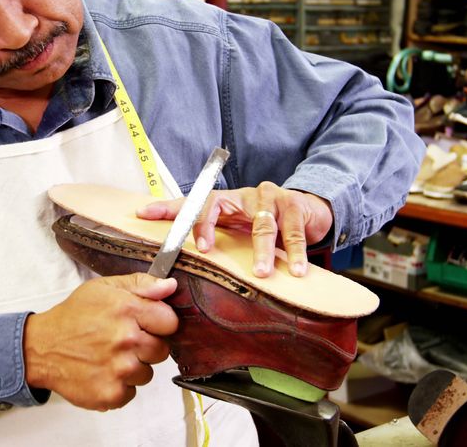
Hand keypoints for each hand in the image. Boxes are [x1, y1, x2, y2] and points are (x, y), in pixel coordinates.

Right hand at [22, 273, 177, 410]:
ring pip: (147, 373)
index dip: (160, 323)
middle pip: (162, 351)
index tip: (146, 324)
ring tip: (109, 356)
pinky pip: (131, 392)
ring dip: (133, 368)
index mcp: (127, 310)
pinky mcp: (111, 394)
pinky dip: (119, 386)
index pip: (170, 322)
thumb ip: (141, 284)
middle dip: (146, 346)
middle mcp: (126, 340)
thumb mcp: (104, 288)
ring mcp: (119, 370)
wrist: (41, 348)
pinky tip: (102, 372)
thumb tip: (170, 286)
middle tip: (122, 341)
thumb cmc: (73, 317)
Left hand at [136, 181, 332, 278]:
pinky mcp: (295, 205)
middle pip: (222, 207)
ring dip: (263, 250)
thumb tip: (160, 243)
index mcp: (226, 199)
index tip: (168, 229)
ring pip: (263, 223)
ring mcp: (271, 197)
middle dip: (210, 228)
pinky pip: (294, 231)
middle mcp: (245, 194)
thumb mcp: (231, 224)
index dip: (180, 214)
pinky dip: (296, 252)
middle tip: (205, 251)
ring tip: (261, 273)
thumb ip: (203, 231)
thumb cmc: (260, 218)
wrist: (305, 207)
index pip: (196, 202)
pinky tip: (297, 270)